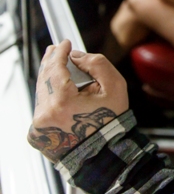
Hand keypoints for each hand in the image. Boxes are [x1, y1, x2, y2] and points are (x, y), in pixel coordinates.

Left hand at [27, 40, 128, 162]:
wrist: (104, 153)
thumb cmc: (111, 122)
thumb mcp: (114, 86)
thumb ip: (96, 64)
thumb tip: (76, 56)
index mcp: (63, 102)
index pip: (55, 68)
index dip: (59, 52)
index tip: (64, 43)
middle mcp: (45, 114)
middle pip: (44, 79)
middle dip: (51, 62)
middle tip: (56, 50)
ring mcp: (38, 126)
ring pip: (41, 93)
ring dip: (49, 79)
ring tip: (58, 67)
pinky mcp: (36, 134)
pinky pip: (41, 108)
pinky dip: (49, 96)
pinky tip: (58, 90)